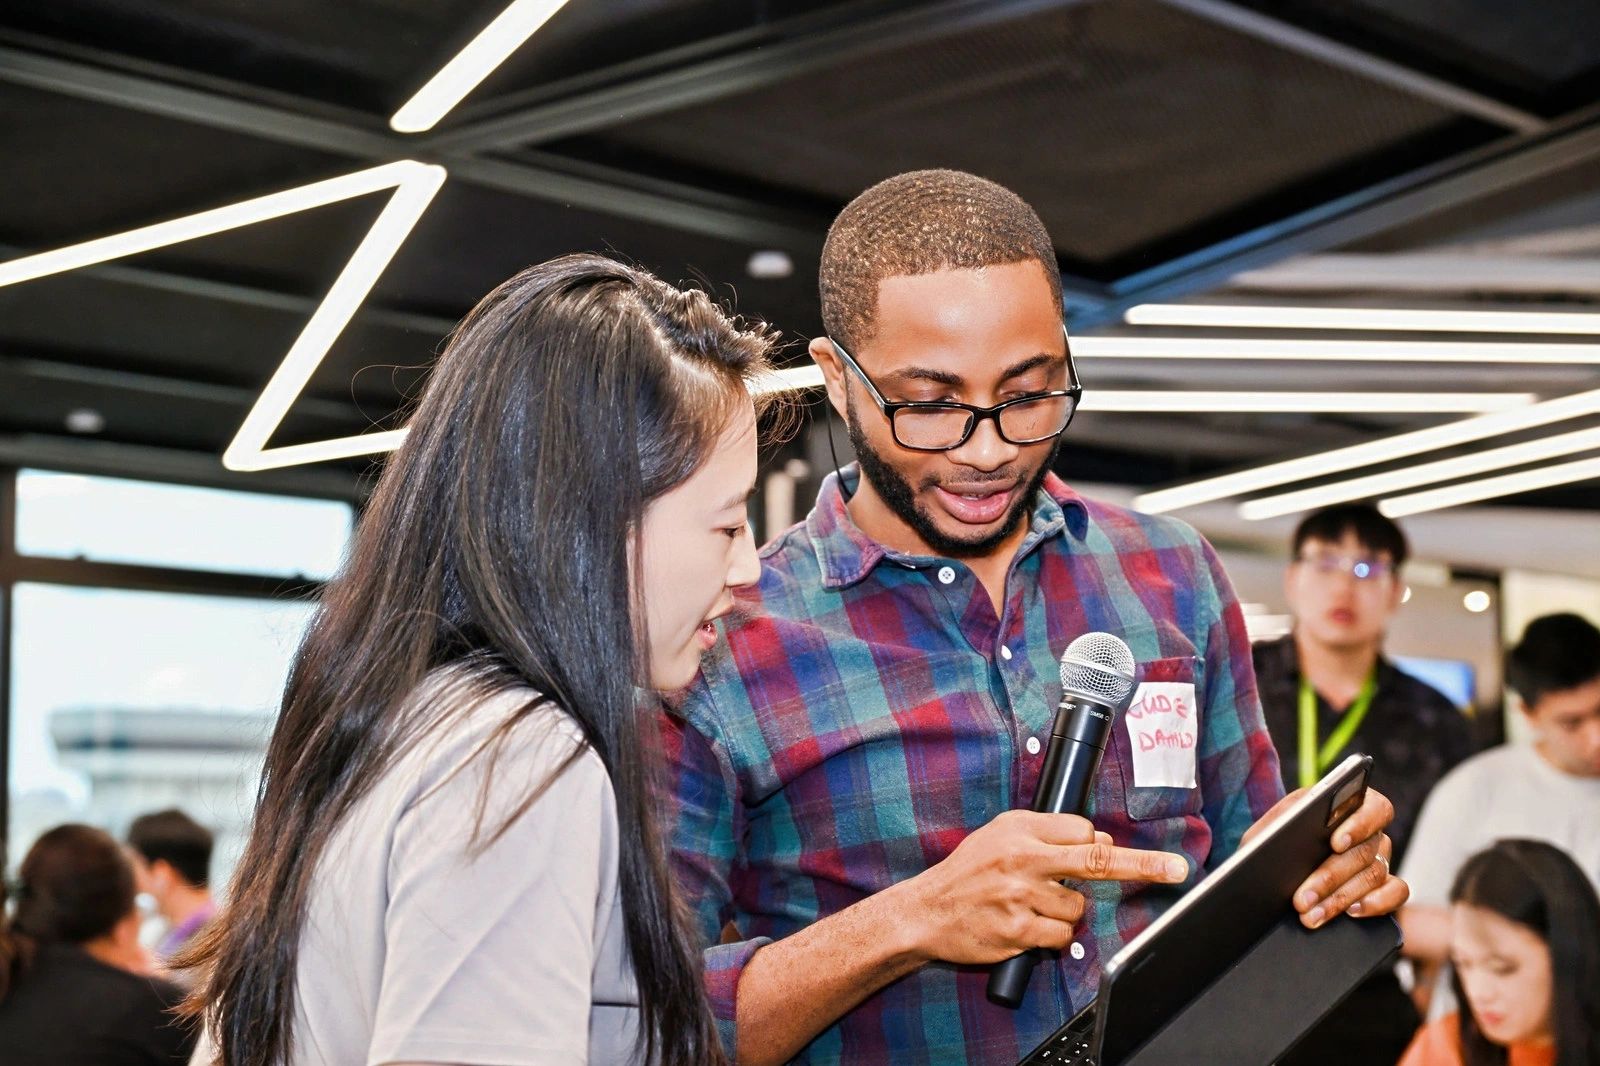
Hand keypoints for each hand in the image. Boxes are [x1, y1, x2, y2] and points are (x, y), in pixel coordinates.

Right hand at [898, 809, 1189, 965]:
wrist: (929, 911)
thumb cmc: (968, 872)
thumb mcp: (1001, 834)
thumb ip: (1048, 832)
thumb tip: (1101, 840)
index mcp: (1020, 831)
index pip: (1082, 831)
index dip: (1094, 844)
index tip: (1107, 849)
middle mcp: (1023, 861)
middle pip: (1095, 860)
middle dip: (1142, 865)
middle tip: (1176, 869)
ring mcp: (1022, 898)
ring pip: (1077, 907)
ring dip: (1066, 912)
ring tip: (1032, 906)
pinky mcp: (1019, 932)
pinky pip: (1061, 937)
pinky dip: (1054, 937)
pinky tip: (1029, 928)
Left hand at [1246, 786, 1409, 928]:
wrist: (1275, 869)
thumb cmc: (1274, 842)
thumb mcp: (1268, 830)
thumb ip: (1278, 825)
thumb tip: (1282, 836)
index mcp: (1349, 804)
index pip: (1372, 807)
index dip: (1359, 824)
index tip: (1336, 842)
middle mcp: (1371, 830)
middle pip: (1363, 851)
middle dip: (1329, 878)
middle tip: (1302, 898)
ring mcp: (1381, 858)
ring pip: (1373, 876)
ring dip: (1339, 898)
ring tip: (1310, 914)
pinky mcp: (1387, 886)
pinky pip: (1397, 893)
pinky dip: (1377, 903)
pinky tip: (1351, 913)